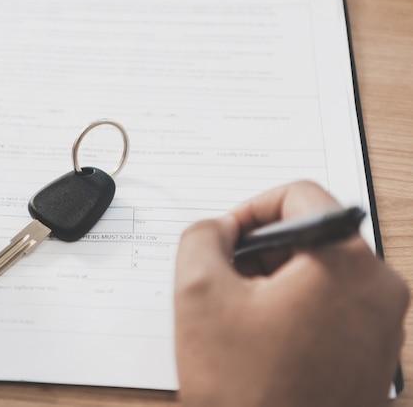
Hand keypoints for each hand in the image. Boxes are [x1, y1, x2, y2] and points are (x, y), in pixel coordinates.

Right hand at [174, 181, 408, 406]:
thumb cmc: (246, 392)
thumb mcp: (199, 294)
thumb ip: (201, 237)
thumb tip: (219, 229)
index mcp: (346, 266)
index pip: (300, 196)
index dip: (251, 208)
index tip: (228, 236)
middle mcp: (380, 291)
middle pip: (312, 235)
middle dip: (260, 250)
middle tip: (226, 280)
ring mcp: (383, 326)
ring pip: (321, 271)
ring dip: (274, 280)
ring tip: (241, 316)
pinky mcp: (375, 354)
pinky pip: (332, 306)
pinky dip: (294, 307)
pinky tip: (262, 340)